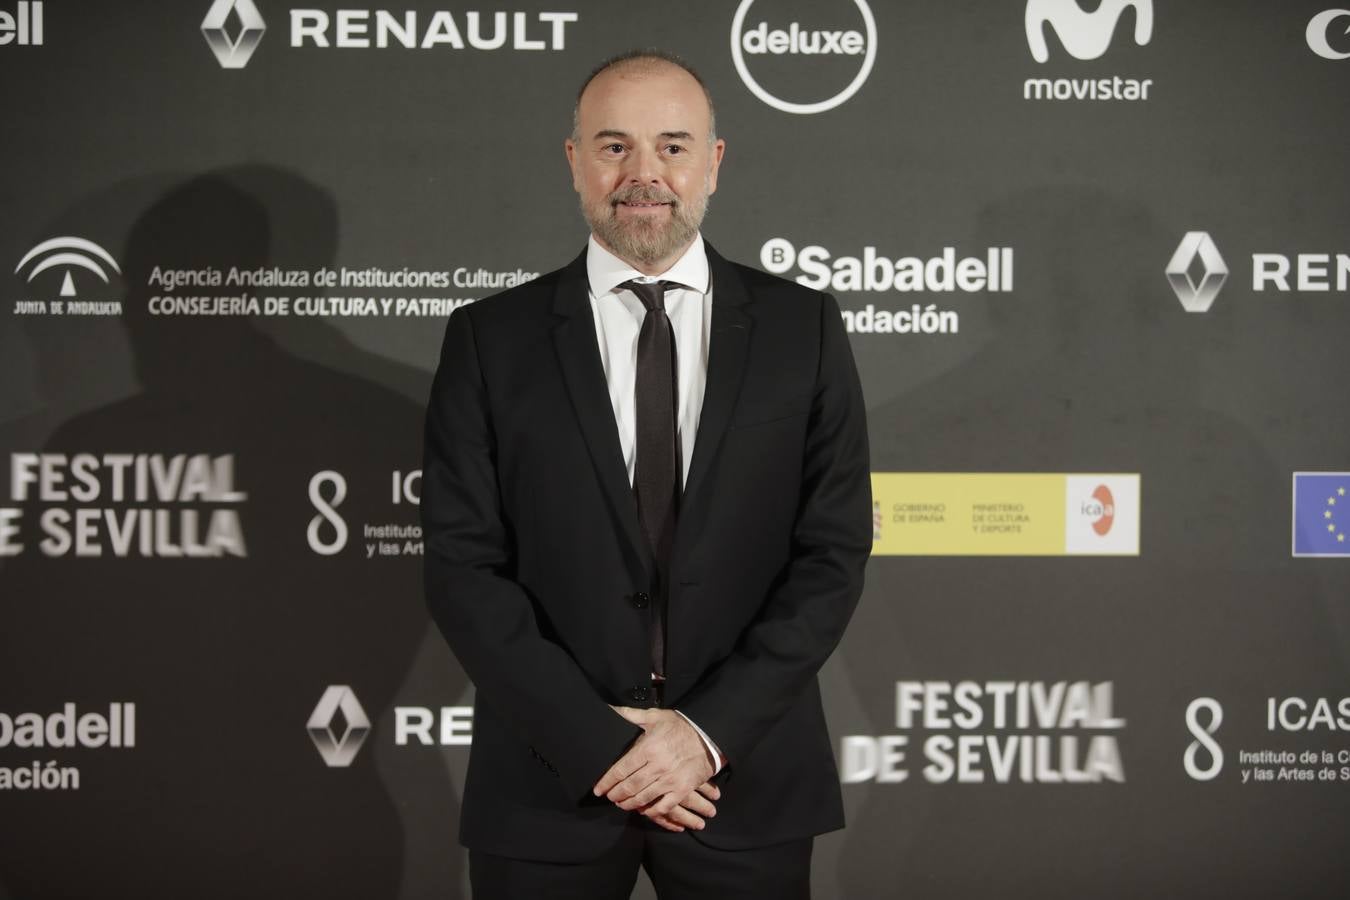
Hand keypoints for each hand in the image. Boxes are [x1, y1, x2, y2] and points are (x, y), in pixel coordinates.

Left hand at [596, 706, 716, 824]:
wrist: (709, 736)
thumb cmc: (680, 726)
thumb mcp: (655, 716)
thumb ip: (632, 714)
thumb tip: (612, 708)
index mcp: (648, 748)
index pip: (621, 769)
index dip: (607, 782)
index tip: (598, 789)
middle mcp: (657, 766)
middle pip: (629, 786)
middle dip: (616, 794)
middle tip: (610, 797)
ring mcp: (670, 780)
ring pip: (644, 798)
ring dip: (630, 804)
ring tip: (622, 804)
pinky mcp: (682, 789)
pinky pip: (664, 806)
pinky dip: (652, 811)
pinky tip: (644, 810)